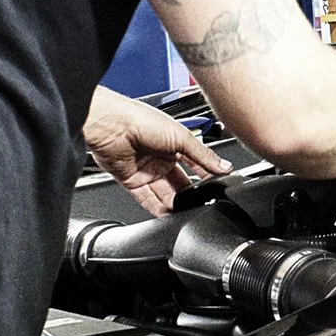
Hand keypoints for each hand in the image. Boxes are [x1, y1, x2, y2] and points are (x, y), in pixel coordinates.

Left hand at [83, 85, 232, 216]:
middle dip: (189, 194)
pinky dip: (156, 209)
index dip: (206, 175)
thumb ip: (203, 155)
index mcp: (175, 143)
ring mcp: (146, 170)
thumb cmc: (142, 120)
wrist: (112, 126)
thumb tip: (224, 166)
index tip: (216, 187)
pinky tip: (167, 215)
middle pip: (180, 182)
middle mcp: (161, 157)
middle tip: (198, 203)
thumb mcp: (181, 137)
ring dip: (174, 204)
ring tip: (185, 212)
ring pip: (164, 194)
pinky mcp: (131, 181)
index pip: (196, 164)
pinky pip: (146, 199)